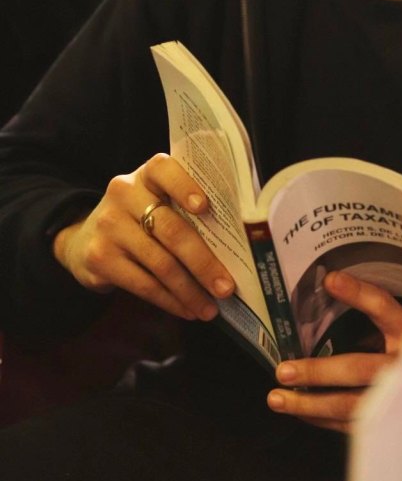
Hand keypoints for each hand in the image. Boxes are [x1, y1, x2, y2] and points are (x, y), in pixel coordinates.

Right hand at [53, 153, 234, 319]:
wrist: (85, 238)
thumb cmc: (141, 218)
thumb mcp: (157, 200)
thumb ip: (186, 209)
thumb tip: (237, 244)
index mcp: (146, 175)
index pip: (164, 169)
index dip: (185, 187)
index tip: (206, 208)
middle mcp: (124, 194)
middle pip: (171, 230)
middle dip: (204, 263)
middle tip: (227, 287)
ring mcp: (109, 226)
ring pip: (160, 263)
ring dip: (190, 291)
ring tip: (211, 309)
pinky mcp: (99, 258)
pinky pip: (143, 284)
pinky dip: (170, 301)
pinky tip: (187, 310)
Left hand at [266, 271, 401, 452]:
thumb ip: (387, 323)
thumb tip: (332, 295)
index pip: (386, 308)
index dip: (359, 294)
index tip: (329, 279)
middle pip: (360, 369)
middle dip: (320, 372)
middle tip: (284, 370)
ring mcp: (400, 403)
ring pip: (352, 406)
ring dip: (312, 404)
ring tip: (278, 398)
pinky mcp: (394, 428)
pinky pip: (352, 427)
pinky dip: (322, 420)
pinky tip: (300, 411)